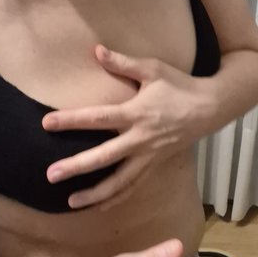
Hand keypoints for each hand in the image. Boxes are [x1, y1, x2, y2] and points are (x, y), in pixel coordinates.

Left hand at [43, 45, 209, 210]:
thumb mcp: (153, 69)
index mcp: (137, 114)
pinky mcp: (155, 166)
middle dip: (76, 166)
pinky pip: (133, 186)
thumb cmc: (180, 86)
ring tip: (71, 202)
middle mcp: (141, 140)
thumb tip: (96, 51)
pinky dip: (115, 198)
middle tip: (51, 175)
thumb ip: (123, 63)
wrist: (211, 108)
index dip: (72, 120)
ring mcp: (149, 157)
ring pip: (120, 182)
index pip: (98, 118)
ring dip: (95, 194)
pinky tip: (98, 205)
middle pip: (104, 157)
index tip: (47, 123)